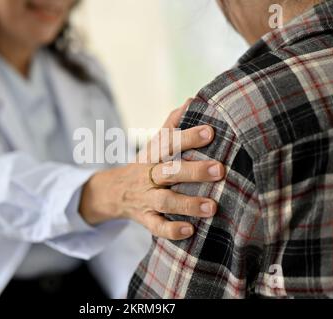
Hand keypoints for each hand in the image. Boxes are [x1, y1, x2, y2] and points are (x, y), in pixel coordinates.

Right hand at [80, 99, 224, 239]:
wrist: (113, 192)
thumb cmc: (143, 165)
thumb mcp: (153, 145)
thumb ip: (171, 124)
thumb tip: (191, 99)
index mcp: (152, 156)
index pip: (168, 143)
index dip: (188, 137)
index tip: (210, 131)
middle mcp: (148, 176)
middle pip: (168, 172)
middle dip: (193, 171)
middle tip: (219, 170)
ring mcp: (146, 199)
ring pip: (165, 201)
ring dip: (187, 204)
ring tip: (212, 206)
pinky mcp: (145, 219)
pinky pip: (156, 227)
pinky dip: (172, 230)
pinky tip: (190, 230)